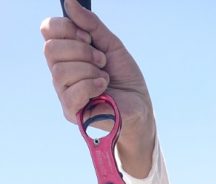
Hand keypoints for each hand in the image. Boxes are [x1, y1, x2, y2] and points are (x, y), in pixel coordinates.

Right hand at [41, 0, 154, 176]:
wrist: (139, 106)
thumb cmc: (124, 78)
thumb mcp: (111, 45)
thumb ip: (91, 25)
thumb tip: (69, 3)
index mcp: (67, 53)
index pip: (48, 31)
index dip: (65, 28)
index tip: (88, 36)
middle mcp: (60, 72)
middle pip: (50, 50)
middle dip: (80, 50)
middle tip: (101, 59)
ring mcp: (64, 94)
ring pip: (60, 72)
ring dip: (88, 69)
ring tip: (104, 76)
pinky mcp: (72, 113)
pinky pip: (71, 94)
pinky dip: (91, 86)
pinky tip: (103, 89)